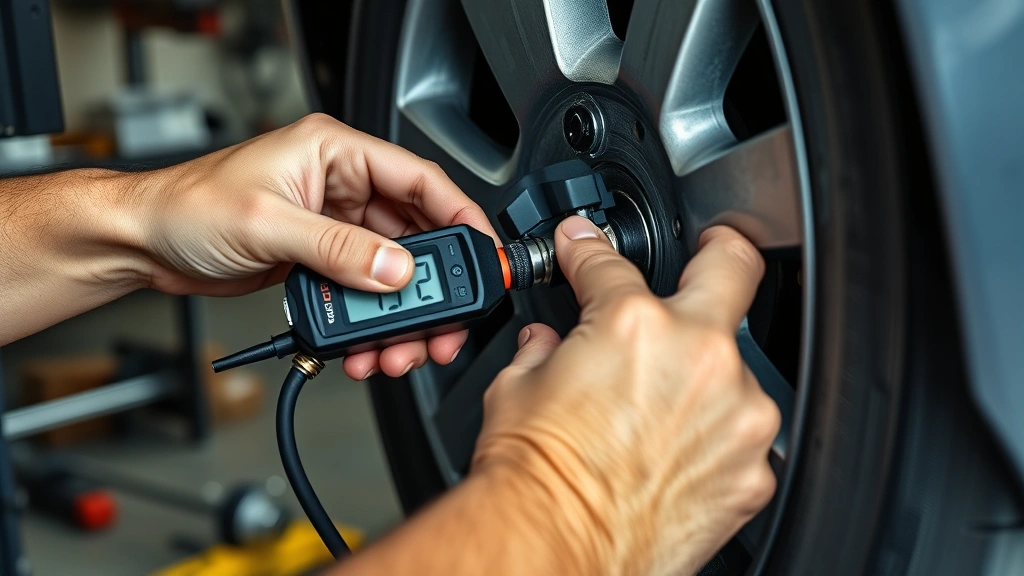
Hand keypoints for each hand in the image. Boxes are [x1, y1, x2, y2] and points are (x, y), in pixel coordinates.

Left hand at [135, 113, 496, 378]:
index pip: (419, 180)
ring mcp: (334, 225)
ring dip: (401, 315)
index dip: (460, 216)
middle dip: (431, 286)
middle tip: (443, 323)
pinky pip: (364, 291)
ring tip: (400, 348)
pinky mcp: (322, 259)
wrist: (143, 243)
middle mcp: (341, 186)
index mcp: (336, 152)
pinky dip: (371, 323)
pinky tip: (367, 345)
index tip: (483, 252)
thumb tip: (395, 270)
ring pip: (393, 272)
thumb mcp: (267, 224)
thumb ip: (338, 249)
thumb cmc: (187, 209)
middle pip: (415, 235)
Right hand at [472, 217, 780, 574]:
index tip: (586, 249)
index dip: (589, 249)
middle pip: (733, 267)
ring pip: (737, 368)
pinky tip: (675, 456)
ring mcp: (737, 413)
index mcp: (632, 324)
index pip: (610, 262)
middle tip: (707, 251)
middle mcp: (698, 356)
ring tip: (662, 410)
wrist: (555, 549)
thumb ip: (544, 349)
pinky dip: (712, 437)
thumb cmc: (535, 478)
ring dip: (704, 375)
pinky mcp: (754, 468)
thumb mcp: (515, 389)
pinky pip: (740, 434)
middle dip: (717, 248)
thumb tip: (549, 341)